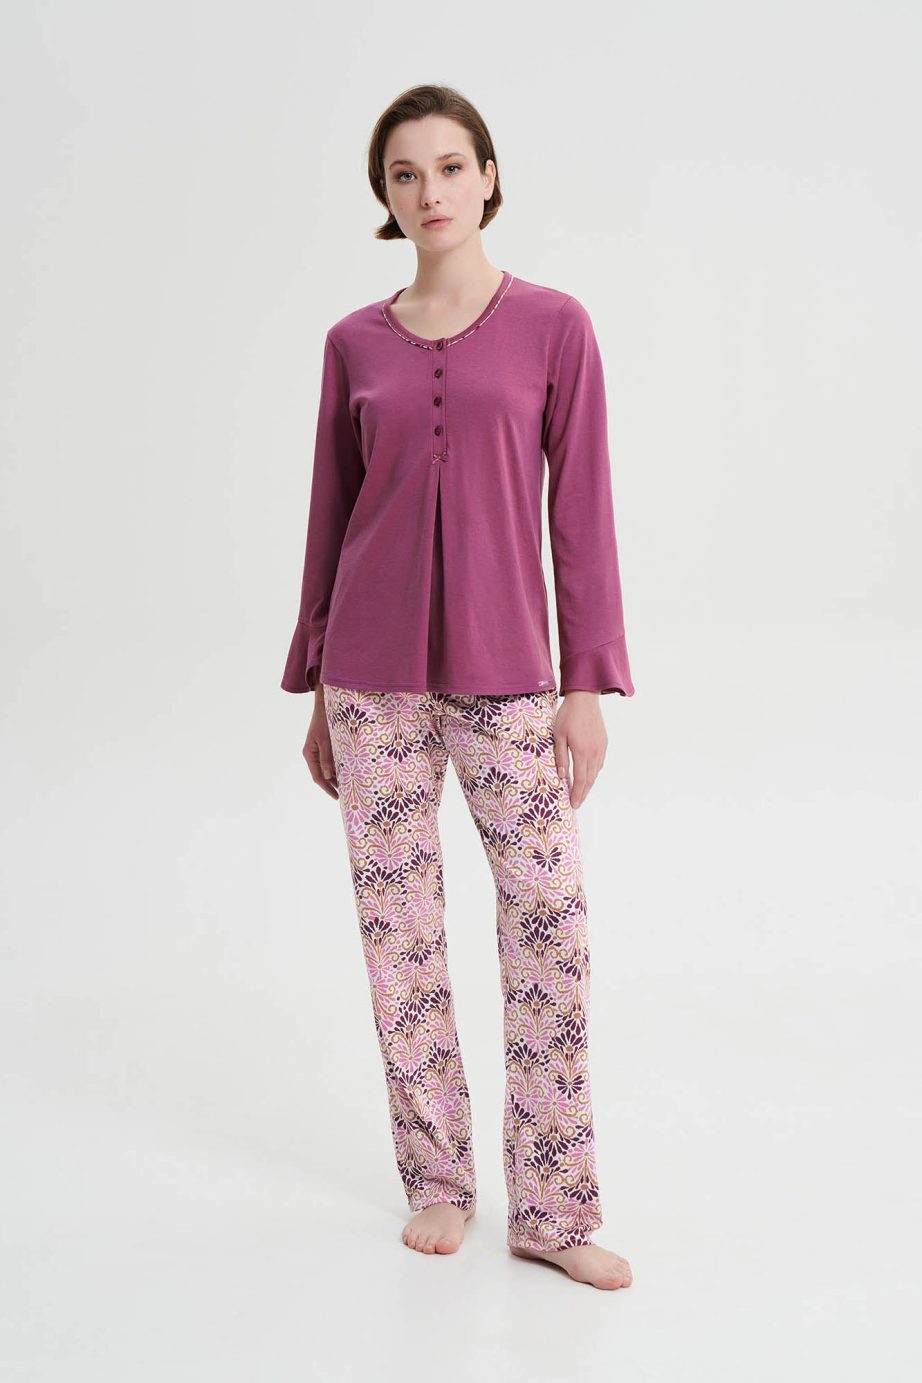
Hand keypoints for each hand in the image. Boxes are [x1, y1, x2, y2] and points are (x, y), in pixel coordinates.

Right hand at [302, 684, 338, 798]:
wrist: (325, 704)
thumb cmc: (324, 721)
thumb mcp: (326, 741)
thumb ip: (327, 758)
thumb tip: (328, 776)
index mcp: (309, 754)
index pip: (317, 776)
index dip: (327, 788)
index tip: (336, 797)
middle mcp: (313, 754)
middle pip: (322, 775)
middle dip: (332, 785)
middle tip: (344, 796)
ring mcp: (319, 750)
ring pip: (327, 768)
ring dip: (336, 777)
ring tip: (347, 787)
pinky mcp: (325, 746)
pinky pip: (331, 761)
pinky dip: (338, 767)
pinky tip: (347, 772)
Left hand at [553, 691, 607, 808]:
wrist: (584, 699)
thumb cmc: (567, 716)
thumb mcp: (558, 736)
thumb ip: (560, 757)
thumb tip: (562, 776)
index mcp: (582, 752)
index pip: (580, 780)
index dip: (577, 794)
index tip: (573, 804)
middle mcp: (594, 753)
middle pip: (590, 780)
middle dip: (583, 793)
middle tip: (577, 804)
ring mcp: (601, 748)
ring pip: (596, 772)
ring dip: (589, 784)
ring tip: (581, 793)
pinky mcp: (603, 743)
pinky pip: (599, 763)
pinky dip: (594, 773)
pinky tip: (588, 775)